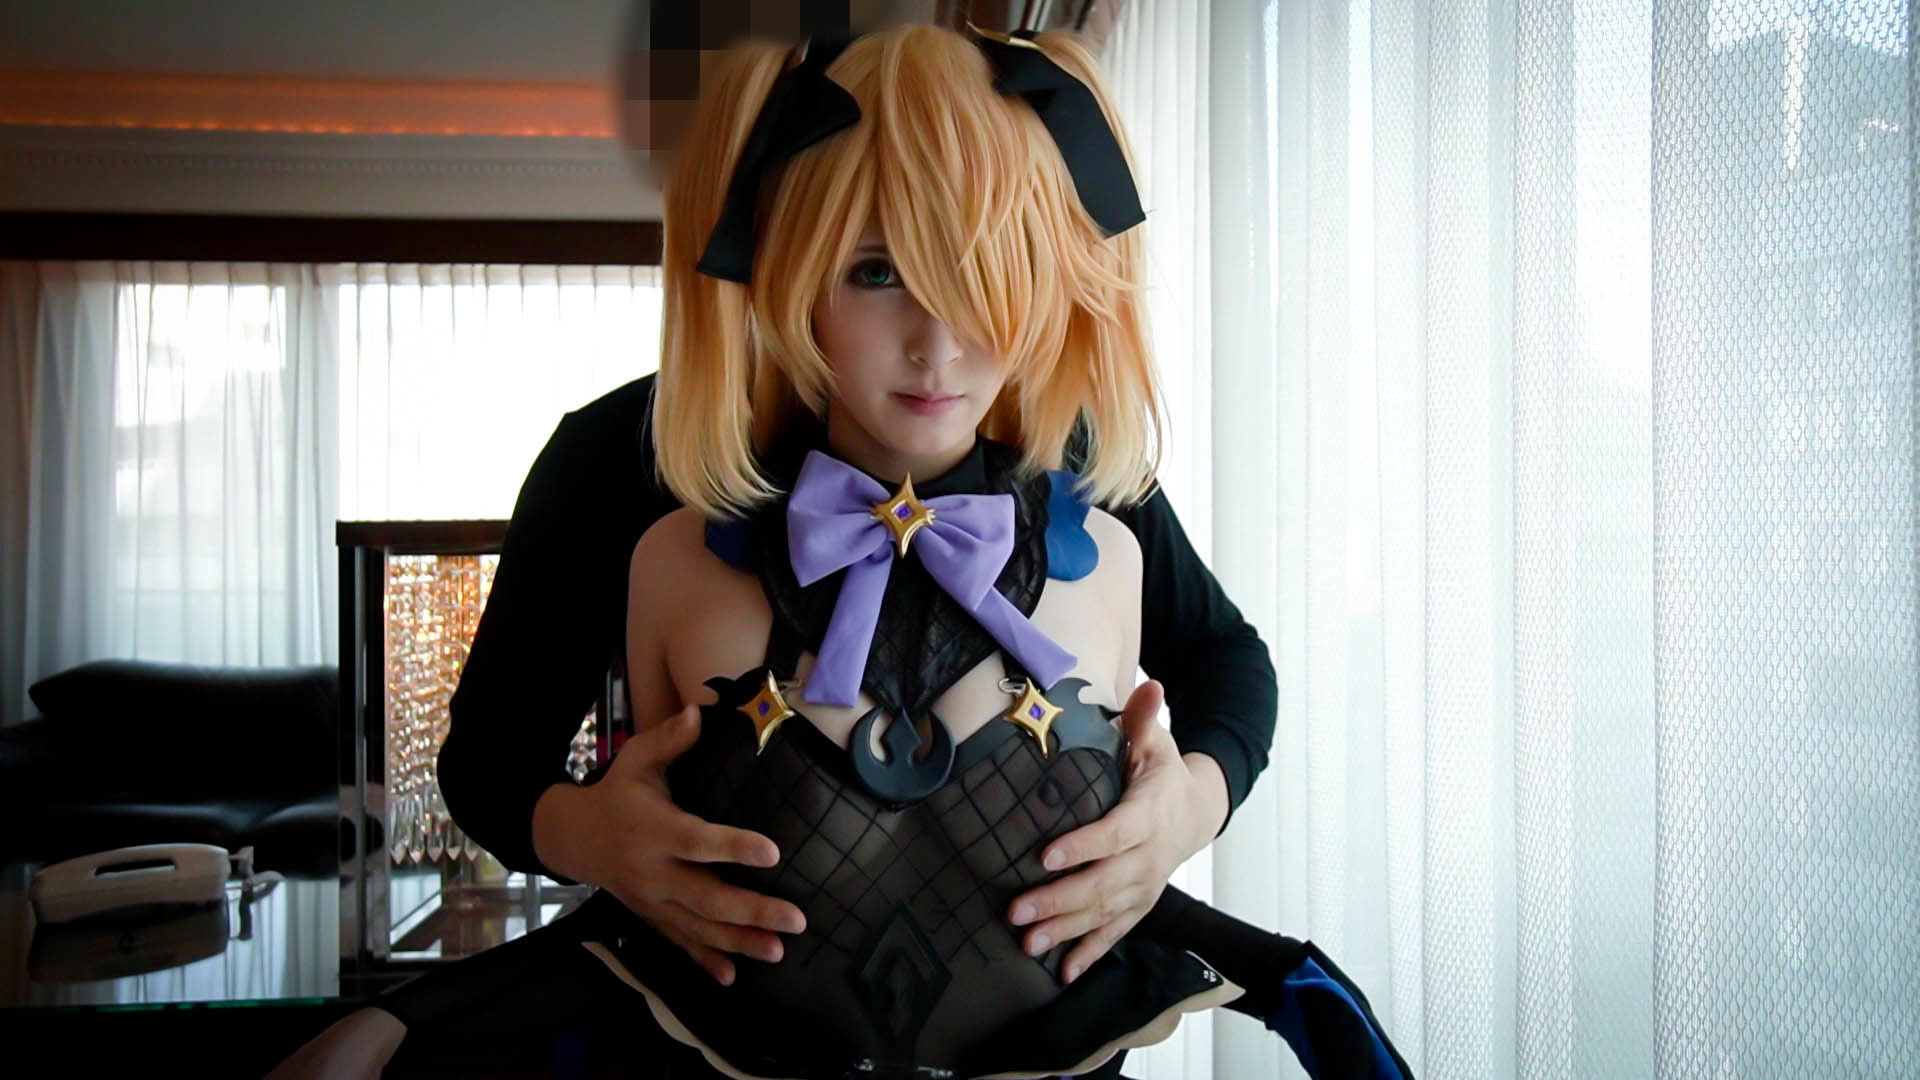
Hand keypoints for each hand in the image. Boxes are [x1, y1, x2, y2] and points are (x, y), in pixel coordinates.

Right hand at [538, 705, 806, 986]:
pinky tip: (732, 978)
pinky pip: (679, 943)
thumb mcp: (634, 761)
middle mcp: (653, 872)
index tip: (773, 852)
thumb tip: (698, 712)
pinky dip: (704, 961)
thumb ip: (666, 740)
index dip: (733, 848)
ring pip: (698, 928)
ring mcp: (652, 901)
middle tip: (795, 919)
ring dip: (738, 943)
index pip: (697, 842)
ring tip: (778, 951)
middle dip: (751, 911)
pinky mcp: (651, 917)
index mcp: (654, 830)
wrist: (572, 837)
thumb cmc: (616, 793)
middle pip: (705, 897)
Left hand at [1004, 680, 1216, 984]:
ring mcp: (1145, 886)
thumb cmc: (1160, 770)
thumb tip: (1149, 684)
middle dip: (1059, 900)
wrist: (1196, 811)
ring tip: (1027, 945)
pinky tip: (1062, 973)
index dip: (1083, 846)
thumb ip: (1143, 718)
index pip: (1114, 833)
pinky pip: (1115, 933)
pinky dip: (1090, 954)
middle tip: (1016, 911)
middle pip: (1103, 883)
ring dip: (1066, 932)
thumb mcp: (1155, 741)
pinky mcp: (1140, 905)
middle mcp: (1149, 856)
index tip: (1045, 856)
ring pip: (1104, 914)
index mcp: (1148, 814)